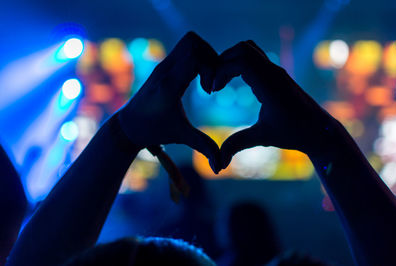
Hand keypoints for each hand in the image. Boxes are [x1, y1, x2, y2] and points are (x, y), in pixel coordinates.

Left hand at [118, 32, 220, 171]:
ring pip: (189, 41)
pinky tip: (198, 78)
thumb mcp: (181, 137)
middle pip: (193, 42)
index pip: (196, 57)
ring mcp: (163, 65)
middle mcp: (165, 70)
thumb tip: (220, 167)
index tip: (210, 90)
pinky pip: (184, 48)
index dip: (211, 68)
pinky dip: (197, 57)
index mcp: (170, 84)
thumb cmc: (153, 131)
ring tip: (207, 77)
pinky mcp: (163, 66)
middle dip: (211, 57)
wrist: (127, 126)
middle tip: (212, 79)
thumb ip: (203, 147)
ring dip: (204, 55)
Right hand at [213, 41, 337, 169]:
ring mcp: (276, 71)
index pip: (240, 61)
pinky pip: (254, 57)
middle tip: (214, 83)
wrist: (320, 130)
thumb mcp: (263, 138)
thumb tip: (217, 164)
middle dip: (222, 61)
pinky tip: (234, 83)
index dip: (221, 71)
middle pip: (242, 48)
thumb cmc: (294, 134)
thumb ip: (237, 144)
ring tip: (221, 81)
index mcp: (270, 85)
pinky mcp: (276, 74)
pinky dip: (240, 63)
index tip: (213, 90)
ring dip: (231, 60)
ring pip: (249, 49)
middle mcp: (273, 72)